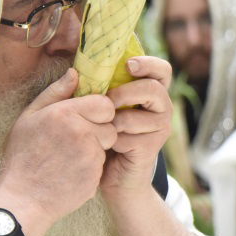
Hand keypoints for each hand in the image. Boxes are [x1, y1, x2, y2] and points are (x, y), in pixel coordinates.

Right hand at [0, 68, 116, 235]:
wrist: (22, 198)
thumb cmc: (22, 156)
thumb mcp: (29, 117)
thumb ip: (55, 93)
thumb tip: (75, 73)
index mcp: (65, 113)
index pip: (105, 104)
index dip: (99, 109)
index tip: (87, 116)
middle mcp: (81, 132)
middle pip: (110, 124)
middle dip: (100, 128)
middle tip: (79, 136)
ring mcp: (90, 156)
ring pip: (108, 144)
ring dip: (97, 147)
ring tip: (73, 154)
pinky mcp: (95, 176)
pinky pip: (102, 164)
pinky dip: (92, 165)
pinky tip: (72, 169)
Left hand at [101, 56, 172, 199]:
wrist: (109, 171)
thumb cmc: (101, 130)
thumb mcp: (95, 105)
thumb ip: (88, 87)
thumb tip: (73, 71)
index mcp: (151, 90)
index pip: (161, 69)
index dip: (147, 64)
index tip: (127, 65)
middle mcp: (161, 107)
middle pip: (153, 88)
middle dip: (124, 93)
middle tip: (106, 101)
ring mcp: (160, 128)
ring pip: (136, 116)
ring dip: (113, 121)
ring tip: (104, 128)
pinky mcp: (151, 147)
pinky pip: (129, 137)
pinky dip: (111, 140)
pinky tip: (107, 146)